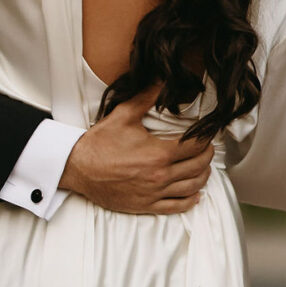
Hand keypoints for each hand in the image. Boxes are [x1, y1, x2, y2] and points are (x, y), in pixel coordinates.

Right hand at [59, 88, 212, 214]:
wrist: (78, 168)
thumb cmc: (99, 143)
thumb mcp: (124, 115)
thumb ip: (147, 96)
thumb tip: (162, 79)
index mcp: (158, 153)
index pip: (195, 146)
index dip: (206, 138)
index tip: (207, 133)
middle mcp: (160, 175)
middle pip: (198, 167)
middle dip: (207, 155)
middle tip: (207, 148)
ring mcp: (154, 193)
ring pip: (191, 187)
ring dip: (203, 176)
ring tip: (204, 167)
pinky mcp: (146, 205)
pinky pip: (176, 207)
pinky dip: (190, 201)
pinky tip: (196, 195)